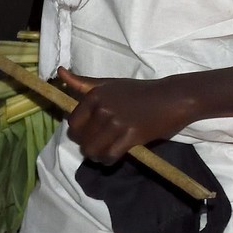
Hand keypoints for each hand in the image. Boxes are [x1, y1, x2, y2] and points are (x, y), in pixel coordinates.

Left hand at [59, 67, 191, 163]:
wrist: (172, 98)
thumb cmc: (140, 91)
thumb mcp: (109, 83)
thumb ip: (83, 83)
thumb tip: (60, 72)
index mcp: (94, 95)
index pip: (73, 122)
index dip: (79, 132)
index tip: (89, 134)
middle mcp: (102, 108)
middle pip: (80, 138)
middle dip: (87, 145)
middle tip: (98, 146)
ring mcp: (116, 122)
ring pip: (92, 150)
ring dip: (96, 156)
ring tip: (104, 154)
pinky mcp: (130, 136)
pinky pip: (109, 155)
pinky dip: (109, 160)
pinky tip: (114, 158)